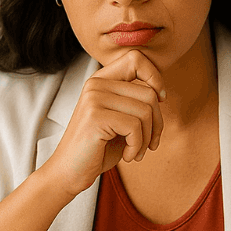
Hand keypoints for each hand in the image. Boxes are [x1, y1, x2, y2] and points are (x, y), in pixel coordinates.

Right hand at [41, 50, 165, 195]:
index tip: (160, 101)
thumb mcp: (120, 120)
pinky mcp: (95, 116)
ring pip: (146, 111)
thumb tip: (161, 92)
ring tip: (136, 151)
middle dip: (157, 123)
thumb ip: (136, 102)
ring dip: (147, 138)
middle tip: (150, 143)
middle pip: (148, 93)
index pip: (136, 58)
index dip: (155, 77)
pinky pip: (135, 127)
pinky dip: (137, 146)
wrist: (69, 172)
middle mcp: (96, 84)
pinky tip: (128, 156)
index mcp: (101, 80)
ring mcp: (94, 98)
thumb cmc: (99, 148)